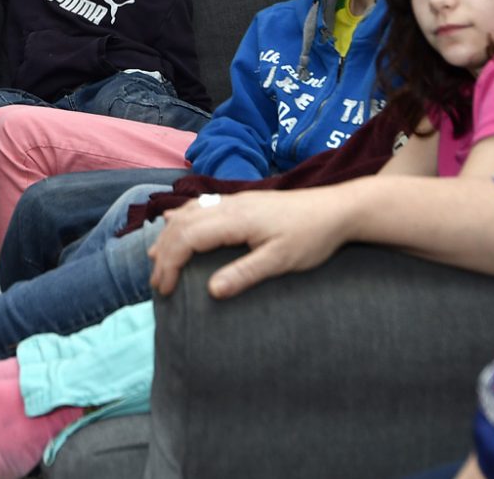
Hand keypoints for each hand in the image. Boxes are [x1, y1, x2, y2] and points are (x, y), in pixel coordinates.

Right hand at [147, 187, 349, 299]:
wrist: (337, 209)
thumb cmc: (312, 237)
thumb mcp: (282, 261)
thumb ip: (245, 274)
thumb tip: (211, 292)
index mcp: (234, 219)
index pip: (186, 238)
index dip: (169, 263)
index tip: (164, 289)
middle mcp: (228, 206)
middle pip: (180, 225)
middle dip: (163, 253)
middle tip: (157, 283)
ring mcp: (233, 201)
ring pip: (187, 213)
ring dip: (168, 236)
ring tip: (156, 258)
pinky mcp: (241, 201)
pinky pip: (199, 206)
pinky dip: (180, 217)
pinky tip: (173, 221)